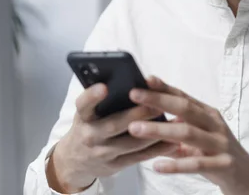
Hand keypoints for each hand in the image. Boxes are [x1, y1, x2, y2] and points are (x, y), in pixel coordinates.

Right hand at [47, 83, 177, 193]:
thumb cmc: (88, 126)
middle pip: (114, 125)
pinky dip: (157, 149)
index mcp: (83, 116)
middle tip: (155, 104)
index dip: (92, 96)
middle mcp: (90, 135)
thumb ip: (102, 99)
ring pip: (131, 143)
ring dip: (153, 132)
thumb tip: (129, 81)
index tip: (104, 87)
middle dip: (136, 114)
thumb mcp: (87, 112)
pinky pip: (139, 157)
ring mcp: (102, 153)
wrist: (76, 160)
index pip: (84, 104)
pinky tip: (172, 141)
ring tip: (172, 121)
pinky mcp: (115, 165)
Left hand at [127, 76, 248, 194]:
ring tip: (135, 129)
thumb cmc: (217, 153)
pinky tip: (157, 166)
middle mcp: (215, 124)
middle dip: (158, 100)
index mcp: (208, 114)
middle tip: (133, 95)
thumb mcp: (199, 136)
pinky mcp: (224, 165)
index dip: (164, 87)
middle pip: (184, 108)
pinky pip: (196, 164)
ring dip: (160, 130)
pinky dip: (176, 165)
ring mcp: (220, 144)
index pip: (183, 96)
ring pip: (188, 133)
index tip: (144, 78)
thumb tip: (144, 118)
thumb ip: (177, 127)